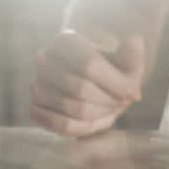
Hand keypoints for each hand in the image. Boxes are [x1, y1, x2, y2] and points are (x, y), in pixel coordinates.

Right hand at [30, 30, 145, 136]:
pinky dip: (84, 128)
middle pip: (81, 89)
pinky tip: (95, 120)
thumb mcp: (127, 62)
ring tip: (109, 109)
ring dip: (99, 115)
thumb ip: (132, 53)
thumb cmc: (112, 71)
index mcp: (65, 40)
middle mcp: (44, 59)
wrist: (94, 84)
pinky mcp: (34, 107)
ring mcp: (36, 84)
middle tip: (121, 103)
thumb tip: (135, 40)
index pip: (89, 65)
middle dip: (108, 101)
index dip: (115, 83)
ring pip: (72, 110)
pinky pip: (60, 126)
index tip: (132, 93)